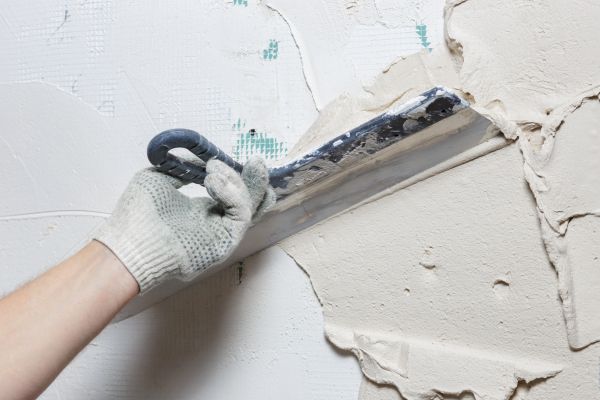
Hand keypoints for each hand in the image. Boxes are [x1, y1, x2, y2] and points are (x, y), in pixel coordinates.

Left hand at [94, 156, 274, 291]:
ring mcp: (221, 236)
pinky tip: (214, 180)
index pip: (232, 196)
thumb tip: (201, 160)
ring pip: (249, 208)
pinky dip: (233, 193)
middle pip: (250, 203)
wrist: (128, 242)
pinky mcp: (224, 243)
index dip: (239, 178)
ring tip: (216, 170)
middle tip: (255, 161)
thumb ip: (183, 169)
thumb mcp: (159, 179)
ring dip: (240, 183)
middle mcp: (215, 225)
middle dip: (256, 181)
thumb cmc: (136, 215)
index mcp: (201, 213)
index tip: (239, 159)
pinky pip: (241, 215)